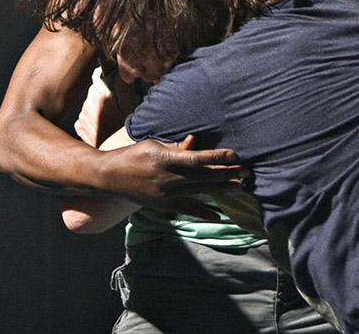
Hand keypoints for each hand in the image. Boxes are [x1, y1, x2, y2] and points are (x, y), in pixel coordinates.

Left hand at [74, 67, 128, 146]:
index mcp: (100, 94)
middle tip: (114, 100)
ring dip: (96, 104)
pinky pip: (84, 116)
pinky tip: (100, 124)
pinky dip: (90, 117)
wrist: (112, 155)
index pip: (97, 74)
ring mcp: (82, 115)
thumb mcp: (130, 107)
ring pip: (88, 102)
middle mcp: (88, 102)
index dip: (105, 74)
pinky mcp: (79, 126)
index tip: (110, 77)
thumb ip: (124, 88)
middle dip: (102, 91)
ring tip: (109, 115)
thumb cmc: (124, 131)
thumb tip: (120, 74)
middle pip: (94, 88)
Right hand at [97, 134, 249, 206]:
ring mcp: (166, 194)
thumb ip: (175, 147)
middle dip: (227, 173)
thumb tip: (195, 142)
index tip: (235, 155)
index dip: (217, 157)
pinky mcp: (163, 205)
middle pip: (204, 176)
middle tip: (248, 171)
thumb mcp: (152, 144)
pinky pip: (187, 209)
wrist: (110, 176)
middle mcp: (168, 179)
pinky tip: (218, 216)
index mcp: (165, 160)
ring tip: (241, 187)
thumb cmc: (132, 154)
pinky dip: (203, 212)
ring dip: (221, 189)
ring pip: (200, 192)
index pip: (198, 159)